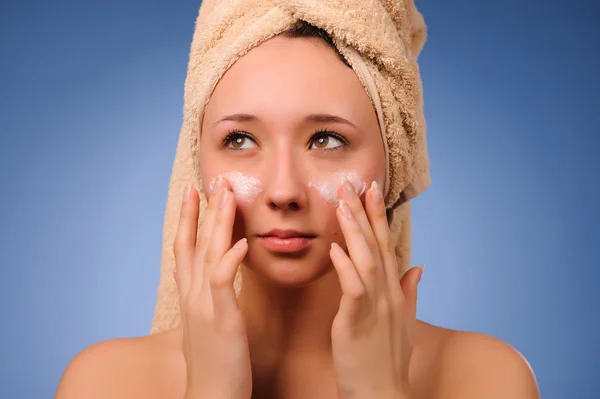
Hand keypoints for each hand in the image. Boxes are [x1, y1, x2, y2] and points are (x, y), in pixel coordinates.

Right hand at [174, 176, 251, 398]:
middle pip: (195, 244)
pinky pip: (223, 282)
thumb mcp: (204, 323)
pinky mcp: (220, 319)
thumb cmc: (213, 360)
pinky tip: (243, 242)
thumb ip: (202, 296)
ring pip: (208, 254)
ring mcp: (203, 305)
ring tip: (226, 195)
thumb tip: (197, 277)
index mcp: (190, 295)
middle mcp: (192, 295)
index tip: (192, 193)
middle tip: (212, 182)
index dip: (187, 219)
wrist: (210, 395)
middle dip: (203, 211)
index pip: (185, 248)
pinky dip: (230, 260)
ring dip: (217, 223)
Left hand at [329, 178, 423, 398]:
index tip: (371, 190)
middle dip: (366, 212)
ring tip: (342, 203)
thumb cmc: (387, 359)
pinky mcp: (357, 323)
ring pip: (366, 260)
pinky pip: (353, 290)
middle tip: (354, 182)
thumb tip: (417, 267)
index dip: (378, 216)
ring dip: (355, 230)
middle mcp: (388, 294)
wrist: (383, 394)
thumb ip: (409, 292)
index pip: (386, 245)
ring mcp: (375, 308)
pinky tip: (336, 248)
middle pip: (377, 245)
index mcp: (394, 292)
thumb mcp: (403, 322)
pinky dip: (346, 267)